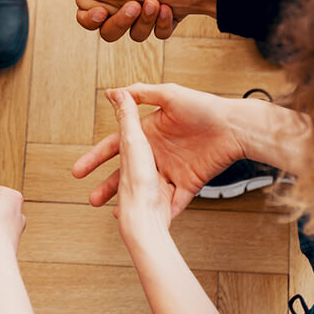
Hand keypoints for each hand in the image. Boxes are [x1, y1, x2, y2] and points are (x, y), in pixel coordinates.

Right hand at [71, 0, 177, 42]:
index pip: (88, 10)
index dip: (90, 14)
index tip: (101, 10)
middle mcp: (121, 4)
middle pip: (108, 29)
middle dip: (118, 22)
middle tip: (132, 7)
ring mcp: (143, 12)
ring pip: (135, 34)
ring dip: (142, 23)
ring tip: (153, 3)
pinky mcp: (163, 16)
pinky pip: (161, 32)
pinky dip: (163, 24)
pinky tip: (167, 8)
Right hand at [75, 83, 243, 220]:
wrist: (234, 127)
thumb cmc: (204, 107)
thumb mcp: (169, 96)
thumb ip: (140, 95)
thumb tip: (112, 92)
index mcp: (148, 133)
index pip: (116, 146)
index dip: (96, 157)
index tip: (79, 170)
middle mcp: (156, 153)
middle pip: (126, 173)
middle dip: (107, 186)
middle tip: (92, 199)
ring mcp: (171, 170)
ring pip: (145, 191)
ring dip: (130, 202)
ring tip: (117, 214)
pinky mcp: (188, 184)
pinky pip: (172, 202)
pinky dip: (161, 213)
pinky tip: (149, 220)